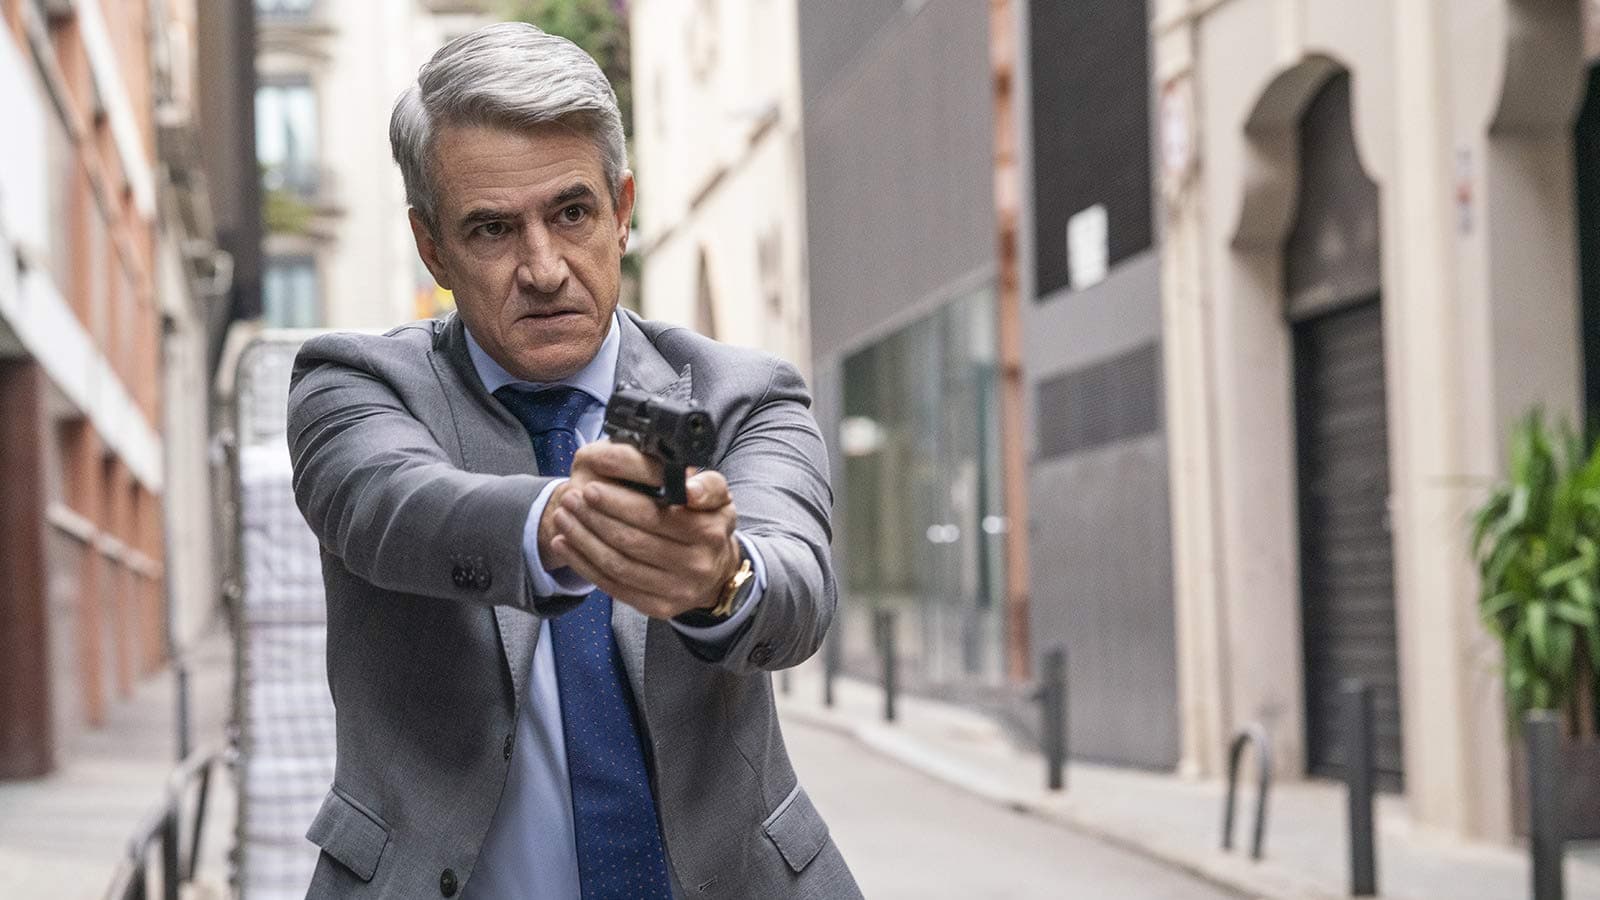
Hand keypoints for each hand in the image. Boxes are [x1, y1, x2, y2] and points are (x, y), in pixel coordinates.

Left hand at [540, 440, 740, 617]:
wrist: (718, 572)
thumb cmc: (707, 523)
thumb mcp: (718, 496)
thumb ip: (706, 484)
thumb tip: (690, 489)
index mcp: (708, 531)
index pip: (654, 515)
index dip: (618, 503)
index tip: (590, 488)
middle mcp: (695, 565)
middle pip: (631, 541)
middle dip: (594, 518)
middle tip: (570, 499)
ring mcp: (677, 590)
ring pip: (618, 565)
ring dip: (583, 540)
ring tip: (563, 517)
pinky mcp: (659, 608)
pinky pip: (614, 586)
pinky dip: (584, 564)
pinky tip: (565, 544)